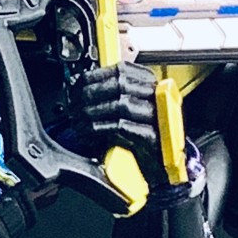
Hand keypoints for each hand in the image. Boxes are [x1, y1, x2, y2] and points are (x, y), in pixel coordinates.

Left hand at [68, 62, 166, 184]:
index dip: (95, 76)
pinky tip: (87, 132)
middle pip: (121, 83)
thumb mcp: (131, 112)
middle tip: (74, 103)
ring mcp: (159, 116)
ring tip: (78, 119)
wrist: (163, 168)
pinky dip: (99, 128)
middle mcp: (159, 97)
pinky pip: (121, 127)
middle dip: (91, 92)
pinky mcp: (153, 137)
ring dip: (93, 111)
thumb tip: (82, 86)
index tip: (77, 85)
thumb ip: (112, 95)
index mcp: (153, 85)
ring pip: (121, 104)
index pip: (122, 69)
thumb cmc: (144, 139)